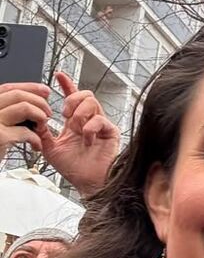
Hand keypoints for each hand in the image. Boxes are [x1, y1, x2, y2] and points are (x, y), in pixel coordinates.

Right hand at [0, 83, 52, 159]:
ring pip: (24, 107)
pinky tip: (37, 146)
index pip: (8, 88)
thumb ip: (9, 112)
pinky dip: (36, 139)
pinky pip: (25, 131)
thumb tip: (32, 101)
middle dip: (39, 101)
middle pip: (18, 95)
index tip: (45, 90)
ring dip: (40, 116)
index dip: (29, 87)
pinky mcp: (1, 137)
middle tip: (49, 112)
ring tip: (44, 127)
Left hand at [37, 72, 120, 196]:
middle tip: (65, 114)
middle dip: (72, 100)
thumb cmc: (75, 169)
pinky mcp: (110, 132)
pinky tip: (86, 139)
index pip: (72, 98)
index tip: (59, 75)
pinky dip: (89, 128)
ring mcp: (100, 126)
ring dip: (79, 113)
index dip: (67, 84)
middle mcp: (88, 121)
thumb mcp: (51, 149)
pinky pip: (100, 119)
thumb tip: (38, 119)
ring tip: (76, 128)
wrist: (87, 182)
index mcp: (75, 123)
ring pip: (92, 102)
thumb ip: (44, 133)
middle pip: (85, 94)